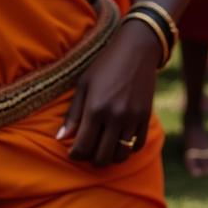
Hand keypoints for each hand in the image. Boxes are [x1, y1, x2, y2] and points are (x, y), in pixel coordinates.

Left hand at [57, 19, 161, 165]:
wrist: (138, 48)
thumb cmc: (105, 64)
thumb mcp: (84, 84)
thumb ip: (73, 114)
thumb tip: (61, 138)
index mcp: (95, 108)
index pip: (82, 148)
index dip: (75, 155)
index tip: (74, 150)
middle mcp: (115, 116)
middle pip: (101, 157)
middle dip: (91, 159)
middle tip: (89, 151)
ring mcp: (133, 117)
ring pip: (120, 155)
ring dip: (110, 157)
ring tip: (105, 148)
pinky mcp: (146, 115)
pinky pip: (137, 144)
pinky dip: (128, 148)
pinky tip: (121, 140)